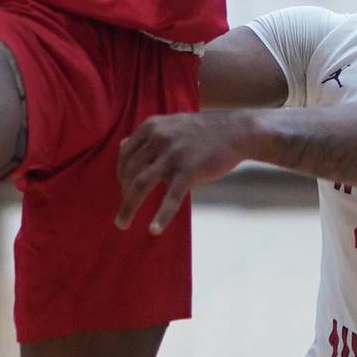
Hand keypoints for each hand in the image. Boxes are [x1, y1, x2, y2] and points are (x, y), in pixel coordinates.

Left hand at [117, 112, 255, 234]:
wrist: (235, 131)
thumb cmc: (202, 131)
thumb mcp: (170, 125)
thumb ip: (147, 136)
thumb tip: (122, 146)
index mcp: (151, 127)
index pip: (125, 154)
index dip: (121, 174)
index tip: (125, 189)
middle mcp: (158, 138)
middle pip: (129, 171)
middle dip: (124, 193)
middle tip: (124, 210)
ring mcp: (173, 154)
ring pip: (141, 185)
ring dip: (128, 207)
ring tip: (121, 224)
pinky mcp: (189, 170)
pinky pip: (171, 197)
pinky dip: (161, 216)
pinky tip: (153, 230)